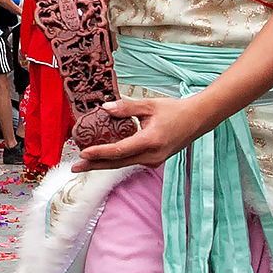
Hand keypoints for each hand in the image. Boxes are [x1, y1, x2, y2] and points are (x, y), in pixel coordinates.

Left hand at [73, 93, 206, 172]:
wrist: (197, 120)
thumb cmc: (175, 110)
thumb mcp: (149, 104)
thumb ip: (126, 108)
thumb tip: (104, 109)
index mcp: (150, 141)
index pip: (119, 150)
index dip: (100, 152)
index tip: (83, 153)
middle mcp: (151, 155)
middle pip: (117, 163)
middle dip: (94, 166)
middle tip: (75, 167)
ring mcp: (153, 161)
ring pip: (123, 164)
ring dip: (103, 164)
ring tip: (84, 164)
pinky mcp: (154, 160)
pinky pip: (131, 161)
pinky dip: (116, 160)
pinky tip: (103, 157)